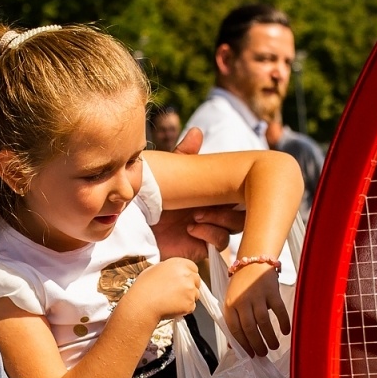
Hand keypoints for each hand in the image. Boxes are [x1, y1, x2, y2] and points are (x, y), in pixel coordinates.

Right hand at [125, 258, 200, 321]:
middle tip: (177, 292)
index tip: (183, 280)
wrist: (142, 304)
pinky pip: (191, 307)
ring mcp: (190, 290)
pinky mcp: (190, 303)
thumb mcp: (154, 269)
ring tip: (172, 301)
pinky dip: (184, 309)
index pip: (193, 267)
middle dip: (189, 286)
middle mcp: (186, 275)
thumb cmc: (144, 288)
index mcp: (178, 264)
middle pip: (196, 280)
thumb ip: (168, 268)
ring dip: (187, 298)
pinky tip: (172, 307)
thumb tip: (173, 272)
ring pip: (195, 294)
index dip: (188, 275)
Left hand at [149, 127, 244, 261]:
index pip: (237, 188)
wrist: (134, 225)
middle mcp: (214, 208)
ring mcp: (211, 227)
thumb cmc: (150, 196)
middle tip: (215, 202)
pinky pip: (221, 241)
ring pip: (235, 224)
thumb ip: (184, 156)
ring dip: (221, 219)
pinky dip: (211, 234)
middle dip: (232, 205)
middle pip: (243, 208)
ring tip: (195, 215)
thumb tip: (197, 132)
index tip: (227, 182)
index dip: (238, 186)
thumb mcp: (170, 174)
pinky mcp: (203, 245)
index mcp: (211, 190)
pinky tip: (191, 228)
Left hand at [223, 262, 289, 357]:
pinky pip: (278, 310)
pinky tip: (285, 331)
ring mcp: (257, 295)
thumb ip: (233, 322)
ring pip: (263, 321)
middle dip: (257, 344)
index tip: (250, 354)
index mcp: (230, 305)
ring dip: (269, 337)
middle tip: (263, 354)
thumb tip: (234, 347)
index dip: (243, 344)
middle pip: (249, 327)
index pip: (235, 329)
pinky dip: (283, 322)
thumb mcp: (232, 302)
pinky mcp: (271, 291)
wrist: (252, 263)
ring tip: (273, 347)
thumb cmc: (241, 287)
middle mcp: (242, 300)